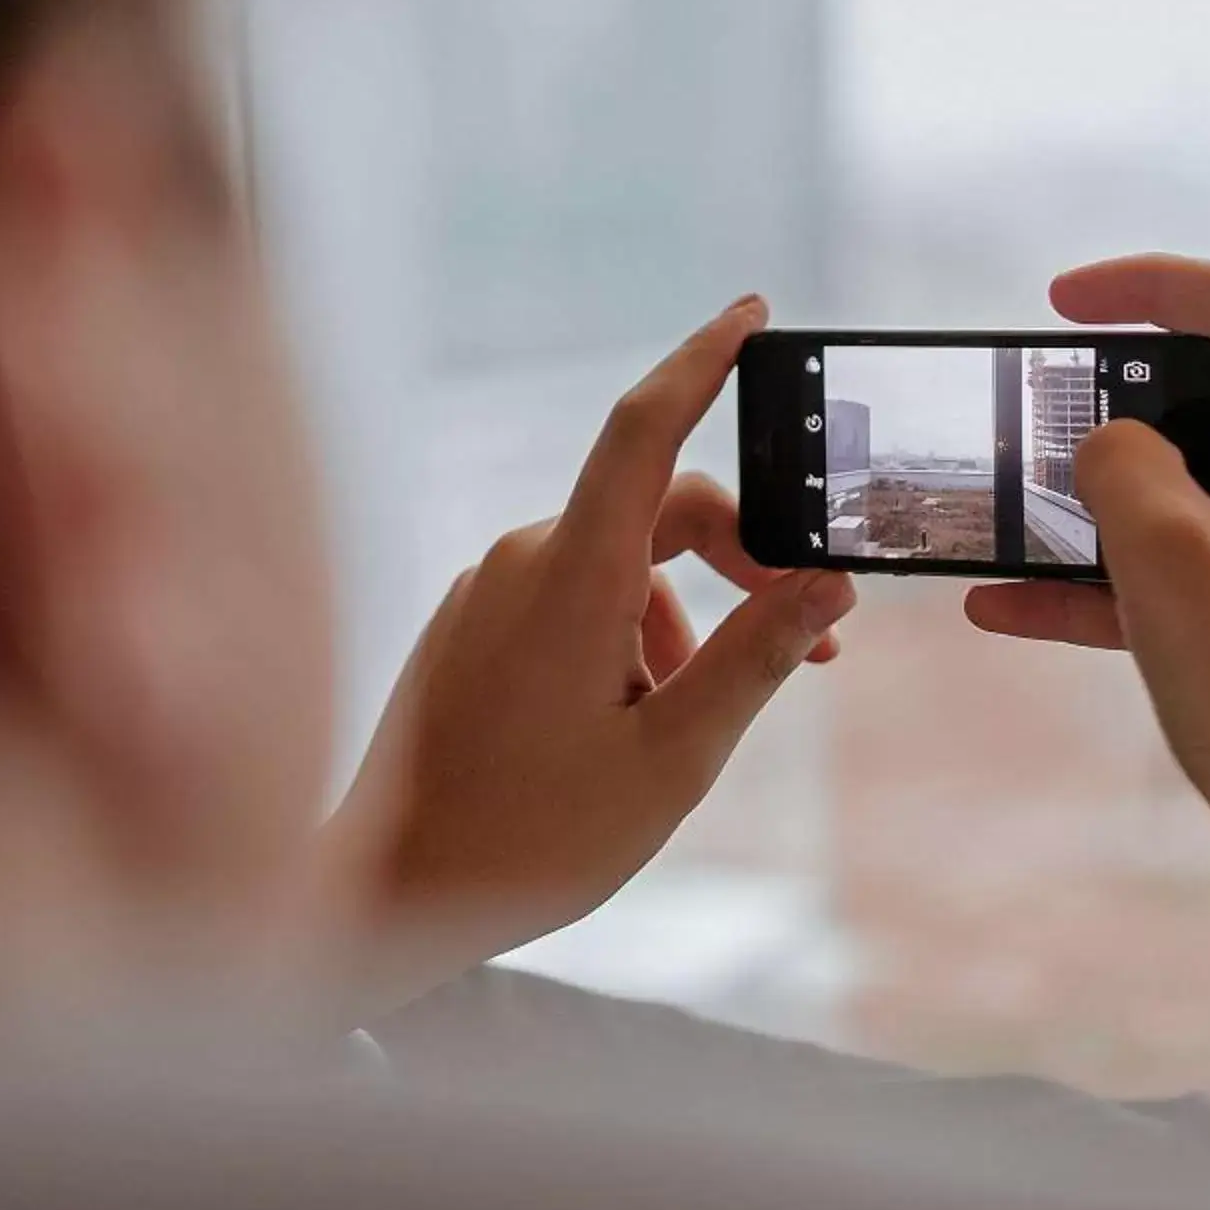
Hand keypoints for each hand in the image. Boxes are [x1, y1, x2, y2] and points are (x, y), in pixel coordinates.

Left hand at [332, 297, 855, 1010]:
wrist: (382, 896)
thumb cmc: (526, 839)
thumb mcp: (674, 759)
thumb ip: (756, 659)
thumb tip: (827, 584)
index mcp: (571, 578)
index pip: (644, 429)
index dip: (703, 359)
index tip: (753, 312)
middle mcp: (519, 562)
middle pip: (656, 512)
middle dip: (738, 563)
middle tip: (808, 643)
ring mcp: (484, 593)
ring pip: (616, 568)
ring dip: (677, 624)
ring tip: (684, 730)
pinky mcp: (466, 628)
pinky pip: (568, 599)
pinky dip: (622, 638)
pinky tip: (624, 729)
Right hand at [967, 256, 1209, 1163]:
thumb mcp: (1172, 559)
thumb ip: (1120, 467)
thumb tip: (1105, 444)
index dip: (1155, 285)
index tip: (1061, 299)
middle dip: (1106, 415)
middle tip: (1021, 423)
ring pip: (1183, 500)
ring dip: (1087, 509)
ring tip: (993, 516)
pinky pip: (1177, 580)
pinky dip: (1099, 586)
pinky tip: (1001, 606)